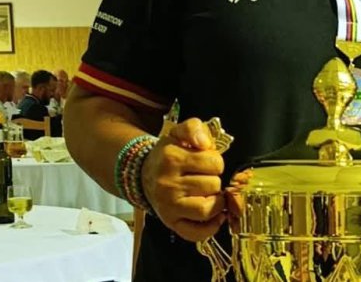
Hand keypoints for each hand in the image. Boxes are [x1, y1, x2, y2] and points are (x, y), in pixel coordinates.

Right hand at [140, 118, 225, 241]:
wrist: (144, 174)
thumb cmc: (167, 155)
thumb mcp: (178, 132)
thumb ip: (194, 128)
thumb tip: (204, 142)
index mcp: (172, 158)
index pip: (214, 163)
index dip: (216, 162)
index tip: (208, 163)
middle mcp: (168, 184)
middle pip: (213, 185)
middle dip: (215, 180)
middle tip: (207, 178)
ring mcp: (169, 206)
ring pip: (207, 209)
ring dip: (216, 202)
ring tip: (210, 194)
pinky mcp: (171, 223)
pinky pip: (197, 232)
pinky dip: (210, 227)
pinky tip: (213, 215)